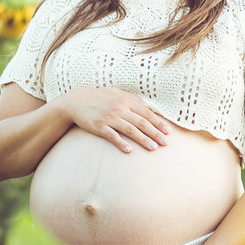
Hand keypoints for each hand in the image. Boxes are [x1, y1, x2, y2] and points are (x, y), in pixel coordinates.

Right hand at [56, 88, 172, 152]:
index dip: (158, 122)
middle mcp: (119, 108)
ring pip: (130, 130)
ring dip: (143, 139)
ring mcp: (109, 117)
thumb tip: (147, 107)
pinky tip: (129, 151)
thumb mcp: (116, 93)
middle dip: (155, 133)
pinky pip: (112, 136)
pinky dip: (121, 143)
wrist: (75, 102)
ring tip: (153, 148)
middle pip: (141, 122)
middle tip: (166, 143)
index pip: (146, 112)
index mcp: (125, 100)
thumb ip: (132, 99)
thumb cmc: (98, 98)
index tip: (168, 132)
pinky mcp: (99, 126)